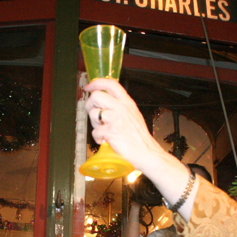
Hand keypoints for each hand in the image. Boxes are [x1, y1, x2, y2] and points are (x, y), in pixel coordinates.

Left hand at [84, 77, 195, 217]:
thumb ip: (120, 107)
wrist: (147, 152)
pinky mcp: (111, 131)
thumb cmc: (139, 137)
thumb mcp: (133, 115)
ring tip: (104, 130)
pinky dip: (98, 138)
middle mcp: (122, 108)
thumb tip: (103, 103)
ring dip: (95, 124)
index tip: (88, 87)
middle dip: (90, 106)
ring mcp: (116, 119)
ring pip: (93, 114)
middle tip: (96, 116)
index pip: (111, 83)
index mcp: (127, 102)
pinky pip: (95, 132)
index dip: (96, 83)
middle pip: (96, 96)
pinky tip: (106, 141)